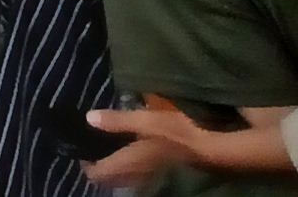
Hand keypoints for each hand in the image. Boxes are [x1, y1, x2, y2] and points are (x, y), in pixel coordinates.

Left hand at [83, 107, 293, 183]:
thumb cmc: (178, 133)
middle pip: (107, 179)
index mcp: (127, 164)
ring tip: (114, 145)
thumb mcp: (148, 120)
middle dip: (100, 164)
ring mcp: (150, 180)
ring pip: (123, 179)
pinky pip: (138, 178)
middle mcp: (135, 177)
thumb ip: (118, 121)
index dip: (85, 161)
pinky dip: (131, 168)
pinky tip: (137, 151)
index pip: (96, 173)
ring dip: (116, 167)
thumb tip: (88, 118)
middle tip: (97, 143)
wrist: (213, 151)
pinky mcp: (163, 177)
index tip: (83, 145)